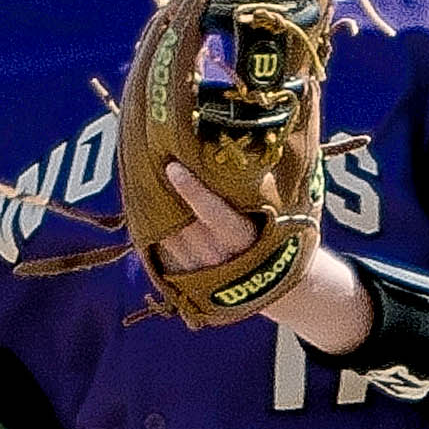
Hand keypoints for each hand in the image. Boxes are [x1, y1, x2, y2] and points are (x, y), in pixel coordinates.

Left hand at [159, 160, 370, 349]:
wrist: (276, 285)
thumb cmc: (283, 239)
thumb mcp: (284, 217)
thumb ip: (267, 190)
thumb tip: (265, 143)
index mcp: (245, 240)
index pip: (214, 214)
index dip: (192, 191)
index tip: (173, 167)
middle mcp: (219, 258)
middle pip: (183, 222)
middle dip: (164, 194)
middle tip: (149, 161)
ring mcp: (198, 272)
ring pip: (167, 236)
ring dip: (154, 209)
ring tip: (144, 177)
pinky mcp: (182, 280)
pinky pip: (159, 250)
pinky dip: (152, 228)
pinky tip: (146, 205)